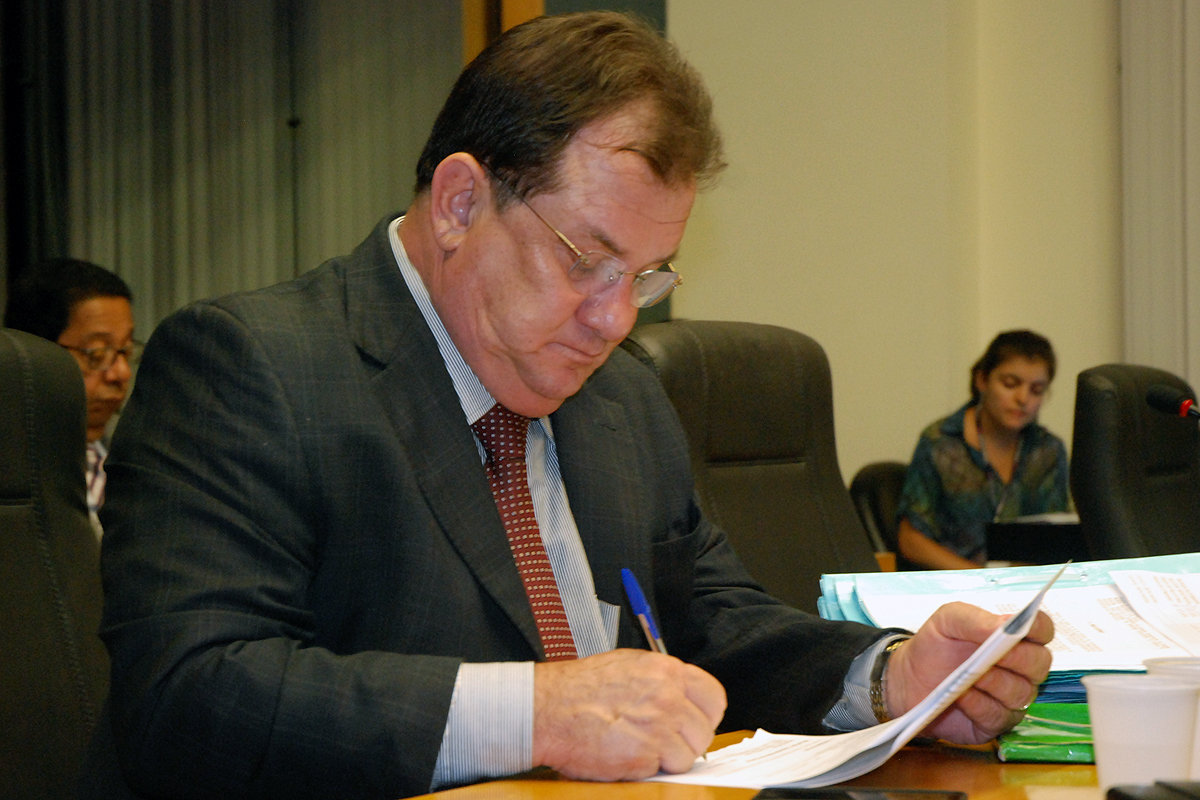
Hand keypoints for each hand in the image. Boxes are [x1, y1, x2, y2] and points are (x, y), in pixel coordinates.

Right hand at [532, 648, 726, 780]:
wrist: (547, 708)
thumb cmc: (578, 688)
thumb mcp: (627, 666)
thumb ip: (659, 681)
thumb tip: (681, 696)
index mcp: (665, 672)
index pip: (713, 697)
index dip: (706, 714)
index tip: (696, 722)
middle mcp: (667, 698)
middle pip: (703, 731)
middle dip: (687, 741)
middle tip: (663, 740)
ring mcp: (657, 728)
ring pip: (687, 756)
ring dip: (667, 758)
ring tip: (640, 747)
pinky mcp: (643, 757)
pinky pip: (662, 771)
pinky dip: (647, 769)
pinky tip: (626, 753)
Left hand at [883, 602, 1053, 743]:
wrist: (908, 680)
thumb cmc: (935, 646)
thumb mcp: (947, 621)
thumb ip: (975, 618)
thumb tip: (1006, 625)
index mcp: (1013, 638)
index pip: (1042, 630)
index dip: (1037, 628)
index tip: (1020, 628)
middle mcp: (1019, 669)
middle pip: (1039, 664)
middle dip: (1018, 658)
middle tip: (993, 654)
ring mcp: (1010, 698)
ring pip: (1021, 693)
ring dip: (996, 683)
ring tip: (970, 676)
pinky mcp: (995, 723)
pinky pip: (999, 716)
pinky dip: (980, 705)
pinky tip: (962, 696)